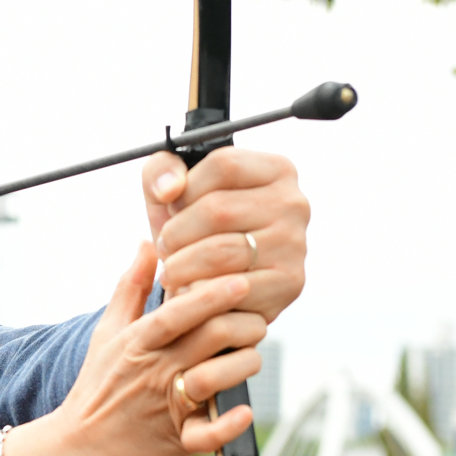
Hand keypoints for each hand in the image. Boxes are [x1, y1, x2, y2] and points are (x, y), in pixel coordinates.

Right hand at [0, 246, 263, 455]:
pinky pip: (208, 434)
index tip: (239, 280)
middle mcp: (154, 371)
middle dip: (245, 325)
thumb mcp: (107, 333)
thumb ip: (130, 288)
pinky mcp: (177, 441)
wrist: (77, 449)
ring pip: (218, 378)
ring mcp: (166, 407)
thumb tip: (147, 244)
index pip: (178, 312)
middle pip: (210, 338)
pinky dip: (230, 424)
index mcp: (138, 342)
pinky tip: (245, 410)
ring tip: (250, 357)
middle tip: (256, 321)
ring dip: (246, 364)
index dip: (211, 295)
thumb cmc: (96, 387)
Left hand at [143, 148, 306, 322]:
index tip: (172, 206)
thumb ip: (161, 170)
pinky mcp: (289, 282)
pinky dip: (198, 290)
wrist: (219, 286)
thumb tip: (169, 189)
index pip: (223, 165)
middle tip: (164, 246)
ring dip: (181, 265)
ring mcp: (294, 244)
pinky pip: (230, 287)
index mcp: (276, 169)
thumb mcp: (173, 191)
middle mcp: (294, 203)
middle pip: (218, 210)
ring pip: (220, 251)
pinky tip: (189, 289)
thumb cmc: (196, 228)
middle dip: (176, 232)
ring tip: (171, 269)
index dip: (186, 188)